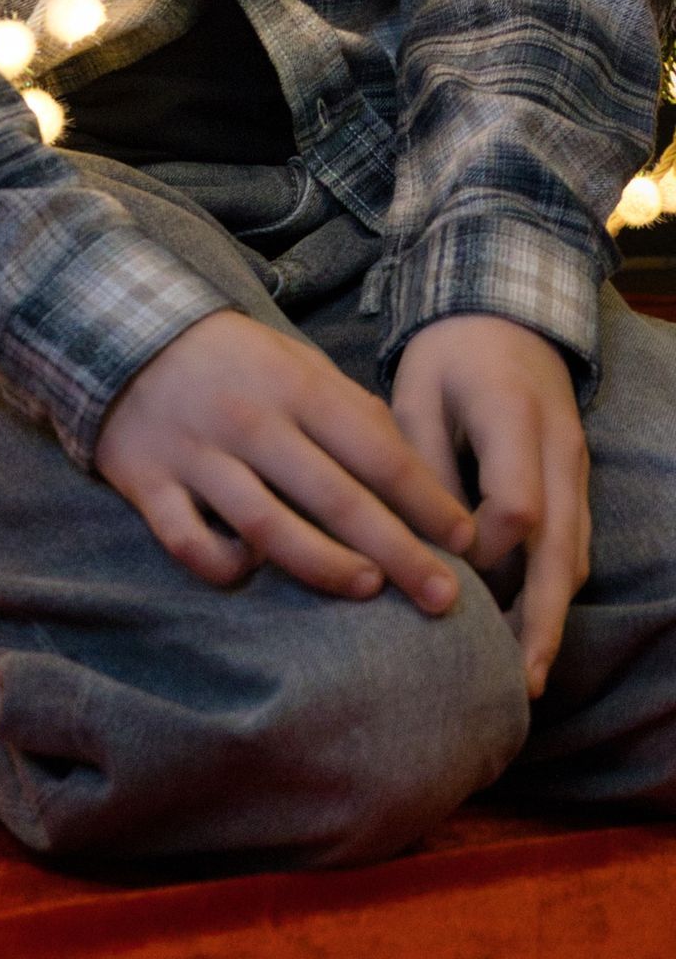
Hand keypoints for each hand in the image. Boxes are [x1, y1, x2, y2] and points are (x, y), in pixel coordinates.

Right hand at [95, 308, 473, 609]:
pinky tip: (251, 571)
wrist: (116, 325)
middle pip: (335, 499)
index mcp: (292, 386)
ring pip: (269, 528)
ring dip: (325, 566)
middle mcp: (249, 421)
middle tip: (445, 598)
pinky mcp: (149, 483)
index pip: (375, 451)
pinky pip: (190, 542)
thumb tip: (404, 460)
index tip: (466, 540)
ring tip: (368, 588)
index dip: (425, 500)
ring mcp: (197, 454)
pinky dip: (224, 564)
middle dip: (398, 551)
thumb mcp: (291, 360)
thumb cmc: (225, 357)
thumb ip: (345, 406)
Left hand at [391, 313, 587, 699]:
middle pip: (563, 549)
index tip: (446, 572)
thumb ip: (420, 463)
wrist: (505, 312)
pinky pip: (572, 544)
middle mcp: (559, 449)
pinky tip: (525, 626)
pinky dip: (552, 589)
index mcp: (515, 416)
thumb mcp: (417, 390)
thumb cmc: (448, 352)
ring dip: (551, 615)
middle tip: (520, 681)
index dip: (486, 551)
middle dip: (542, 619)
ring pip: (574, 555)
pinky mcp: (575, 482)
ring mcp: (576, 468)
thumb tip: (425, 544)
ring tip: (521, 675)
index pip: (517, 506)